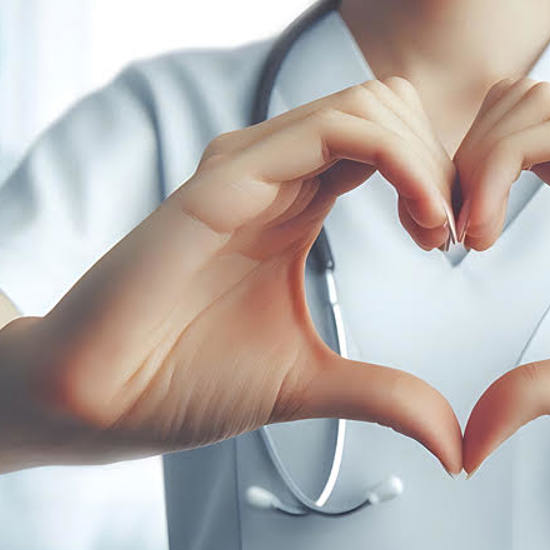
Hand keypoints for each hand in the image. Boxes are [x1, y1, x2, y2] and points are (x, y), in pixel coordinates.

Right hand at [12, 77, 465, 472]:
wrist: (93, 401)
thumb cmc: (179, 382)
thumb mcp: (310, 386)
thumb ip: (385, 397)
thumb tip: (456, 446)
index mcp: (295, 199)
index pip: (387, 137)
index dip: (438, 176)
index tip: (455, 243)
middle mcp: (273, 170)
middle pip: (388, 104)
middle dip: (443, 158)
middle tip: (453, 235)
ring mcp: (246, 168)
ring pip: (368, 103)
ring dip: (427, 158)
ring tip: (436, 231)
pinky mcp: (221, 181)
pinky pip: (330, 129)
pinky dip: (397, 161)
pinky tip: (417, 224)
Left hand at [451, 78, 549, 474]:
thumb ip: (534, 391)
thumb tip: (466, 439)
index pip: (523, 142)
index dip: (464, 175)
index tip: (435, 241)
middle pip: (523, 105)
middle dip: (460, 154)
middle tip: (437, 231)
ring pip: (546, 105)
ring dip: (478, 155)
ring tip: (462, 231)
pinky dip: (512, 160)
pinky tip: (487, 227)